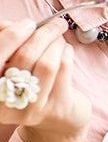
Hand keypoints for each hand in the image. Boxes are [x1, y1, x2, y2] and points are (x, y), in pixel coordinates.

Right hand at [0, 18, 90, 141]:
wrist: (56, 118)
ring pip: (47, 62)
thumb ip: (8, 43)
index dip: (12, 35)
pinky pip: (64, 68)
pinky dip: (67, 52)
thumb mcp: (13, 64)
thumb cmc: (31, 82)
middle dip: (44, 33)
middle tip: (55, 23)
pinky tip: (66, 51)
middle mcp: (4, 102)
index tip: (28, 23)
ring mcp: (30, 108)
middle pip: (25, 56)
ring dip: (57, 43)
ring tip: (60, 39)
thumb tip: (9, 24)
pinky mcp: (54, 108)